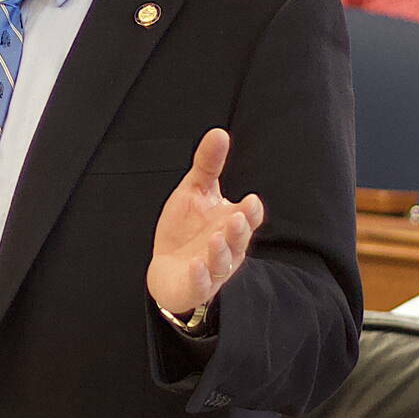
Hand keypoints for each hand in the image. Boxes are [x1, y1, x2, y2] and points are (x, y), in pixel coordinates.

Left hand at [147, 128, 263, 316]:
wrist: (168, 267)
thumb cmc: (187, 227)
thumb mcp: (196, 191)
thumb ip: (208, 165)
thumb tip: (219, 132)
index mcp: (231, 222)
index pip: (248, 217)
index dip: (250, 211)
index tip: (249, 200)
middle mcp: (228, 246)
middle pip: (239, 239)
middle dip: (239, 229)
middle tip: (235, 217)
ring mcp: (213, 268)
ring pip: (222, 262)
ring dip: (220, 251)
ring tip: (214, 239)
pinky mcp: (196, 285)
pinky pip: (201, 283)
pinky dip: (200, 275)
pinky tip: (195, 265)